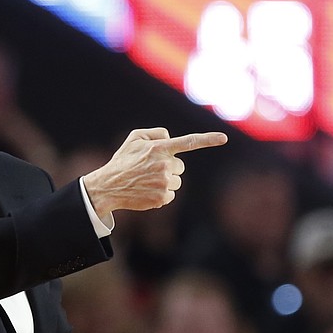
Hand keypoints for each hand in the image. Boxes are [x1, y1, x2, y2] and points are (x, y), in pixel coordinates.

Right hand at [83, 128, 227, 217]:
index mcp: (159, 148)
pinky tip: (147, 190)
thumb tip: (171, 138)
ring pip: (177, 181)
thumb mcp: (134, 139)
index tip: (224, 138)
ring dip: (166, 181)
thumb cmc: (123, 161)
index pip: (188, 142)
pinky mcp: (163, 198)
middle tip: (150, 169)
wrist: (109, 186)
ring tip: (146, 181)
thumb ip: (155, 133)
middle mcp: (164, 165)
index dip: (208, 140)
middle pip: (179, 166)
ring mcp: (164, 182)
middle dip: (169, 167)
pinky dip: (162, 193)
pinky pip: (171, 194)